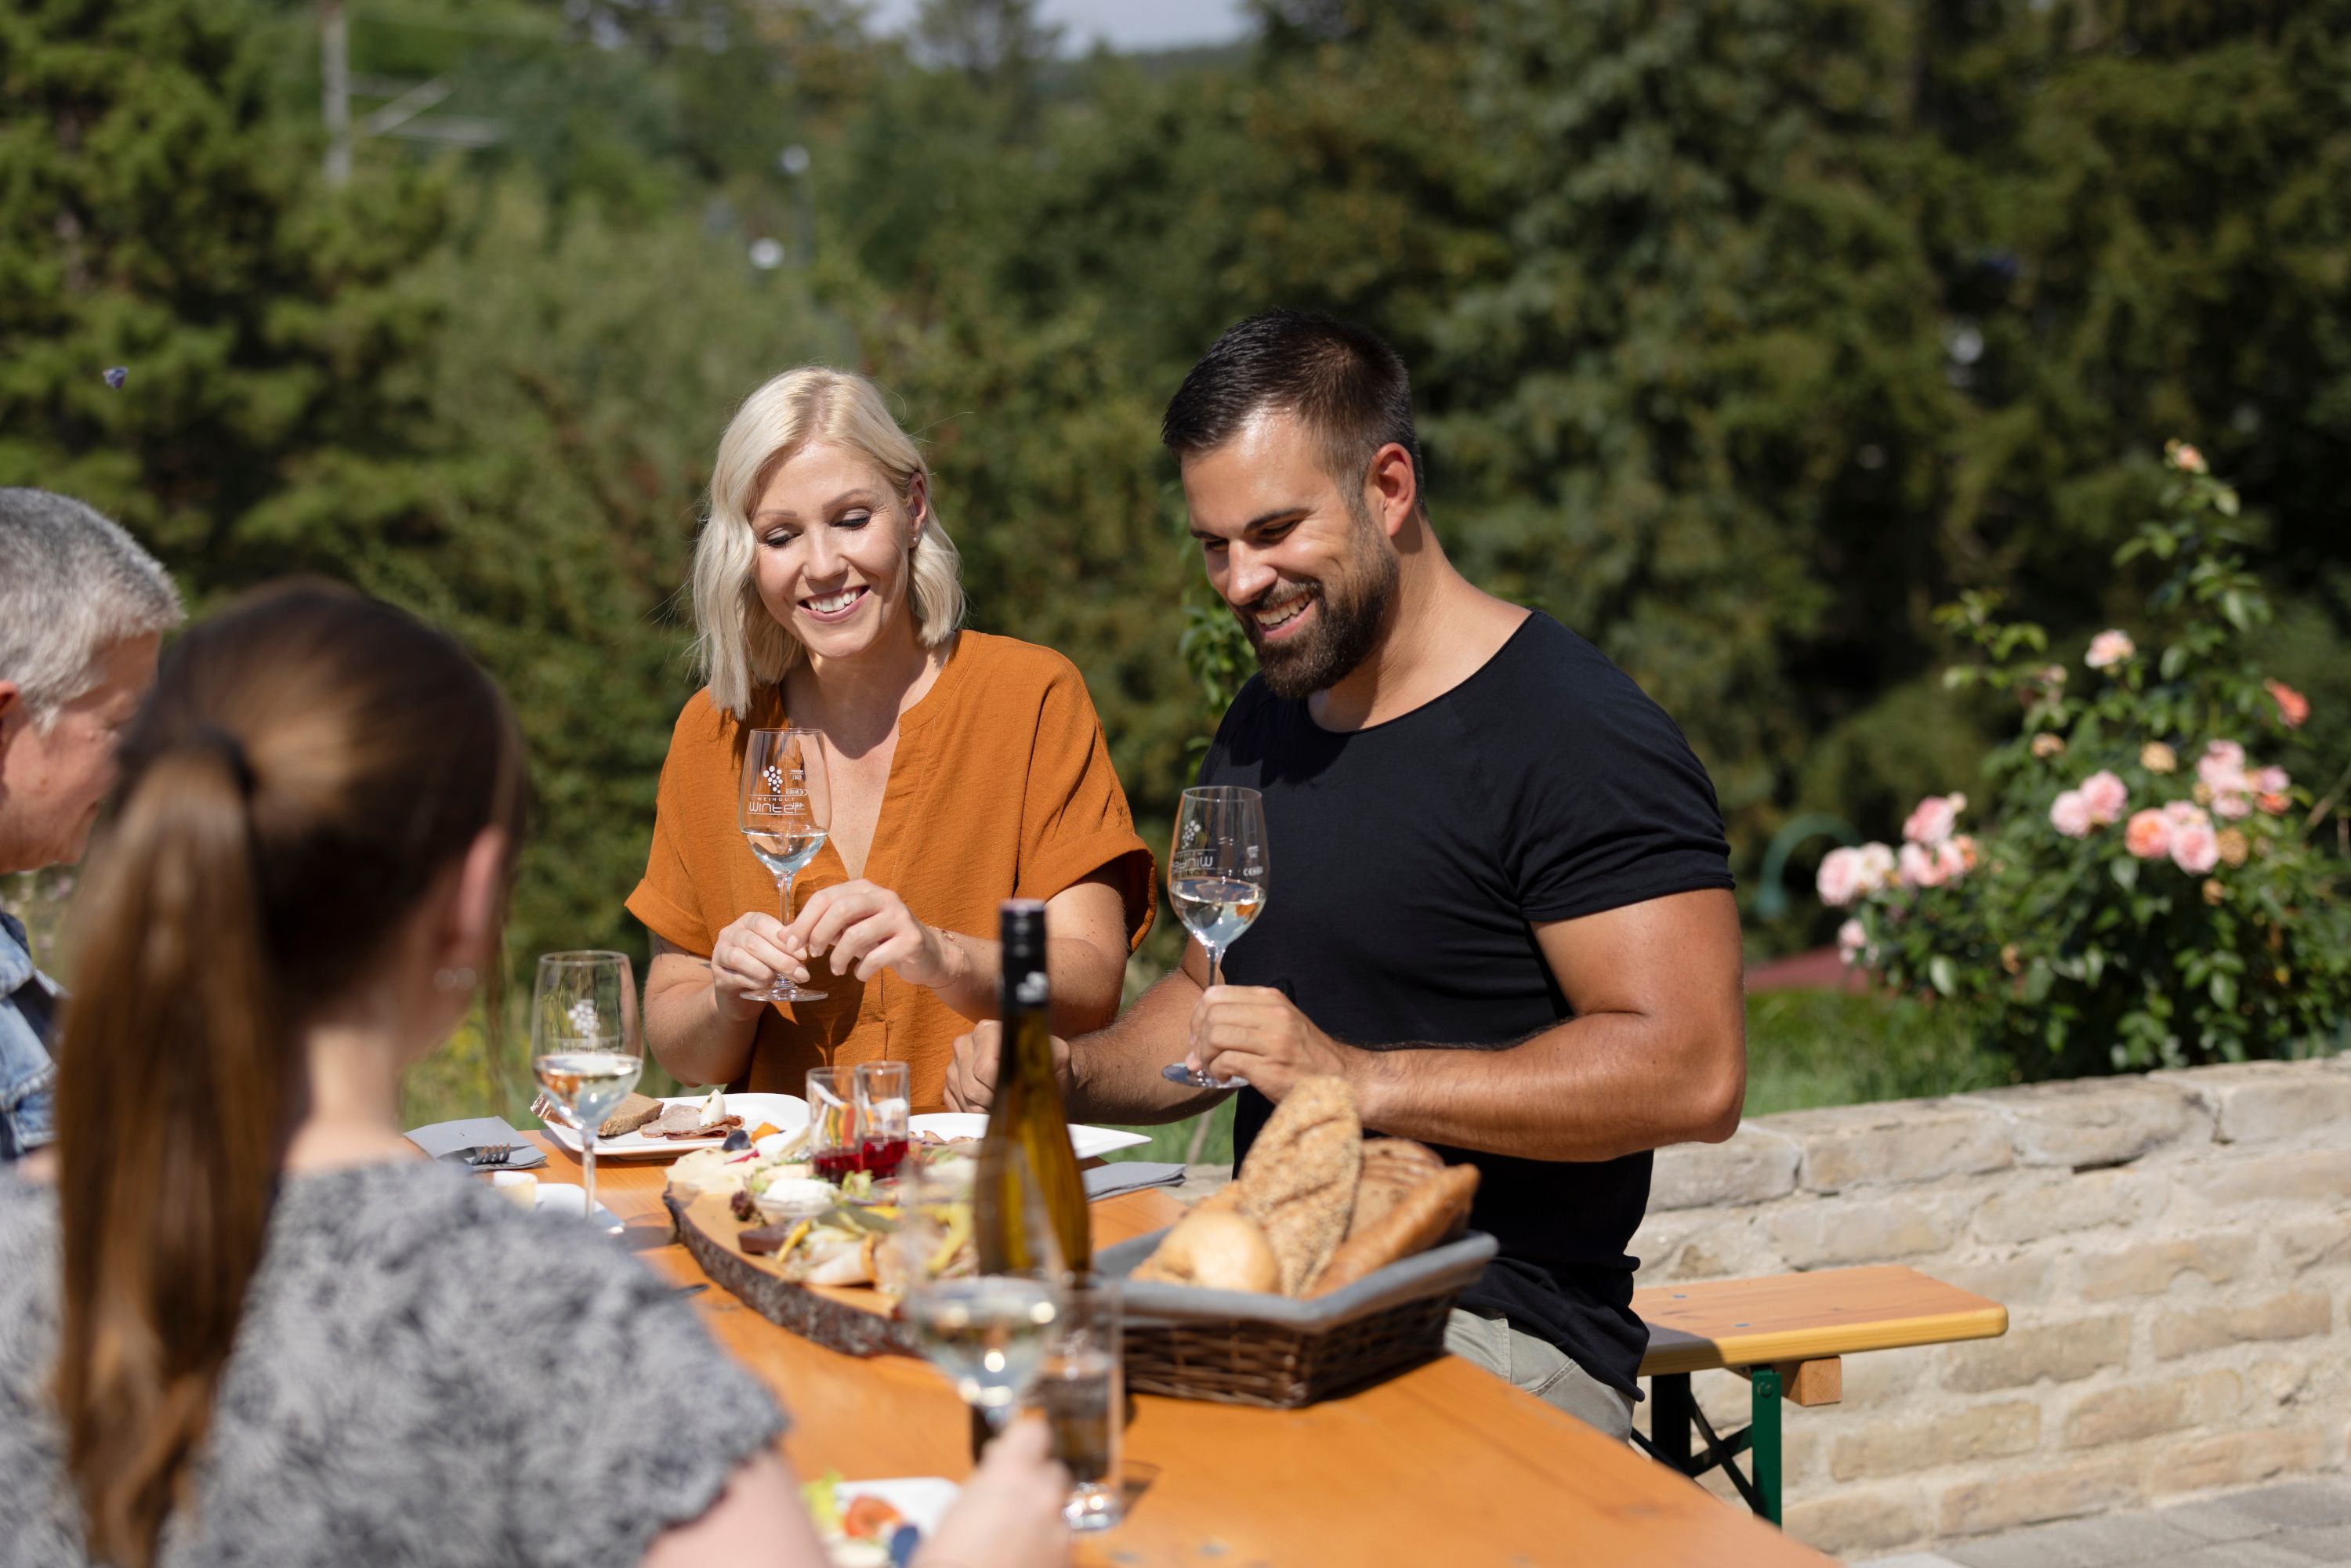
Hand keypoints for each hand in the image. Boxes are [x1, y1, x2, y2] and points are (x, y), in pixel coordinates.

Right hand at [707, 911, 807, 1018]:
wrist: (739, 992)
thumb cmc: (762, 965)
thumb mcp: (775, 951)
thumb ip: (786, 946)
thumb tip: (803, 951)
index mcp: (747, 921)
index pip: (763, 923)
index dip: (783, 939)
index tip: (802, 956)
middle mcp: (730, 933)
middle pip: (754, 942)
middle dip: (780, 959)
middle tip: (799, 973)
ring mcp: (720, 954)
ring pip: (740, 958)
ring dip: (765, 970)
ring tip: (779, 979)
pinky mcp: (717, 976)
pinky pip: (736, 977)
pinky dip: (754, 982)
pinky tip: (766, 985)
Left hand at [787, 879, 959, 988]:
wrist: (928, 954)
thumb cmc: (882, 939)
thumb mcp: (851, 928)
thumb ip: (822, 928)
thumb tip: (784, 937)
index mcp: (864, 889)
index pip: (826, 896)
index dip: (804, 920)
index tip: (791, 943)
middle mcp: (883, 897)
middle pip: (840, 909)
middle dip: (819, 934)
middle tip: (812, 954)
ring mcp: (899, 918)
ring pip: (857, 935)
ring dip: (839, 957)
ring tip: (835, 970)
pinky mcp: (911, 940)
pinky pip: (876, 957)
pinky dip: (861, 970)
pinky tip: (859, 975)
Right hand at [917, 1416, 1071, 1567]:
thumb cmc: (945, 1560)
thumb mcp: (955, 1511)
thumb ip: (986, 1484)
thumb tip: (999, 1469)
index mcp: (1012, 1474)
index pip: (1035, 1431)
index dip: (1026, 1440)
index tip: (1016, 1450)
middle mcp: (1043, 1496)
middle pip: (1053, 1472)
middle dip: (1037, 1484)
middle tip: (1012, 1503)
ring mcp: (1060, 1531)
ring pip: (1059, 1511)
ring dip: (1043, 1520)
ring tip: (1014, 1543)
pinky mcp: (1069, 1559)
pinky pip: (1063, 1544)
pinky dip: (1048, 1549)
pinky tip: (1023, 1562)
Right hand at [946, 1020, 1072, 1111]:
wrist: (1043, 1073)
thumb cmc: (1049, 1066)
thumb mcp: (1057, 1057)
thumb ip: (1048, 1057)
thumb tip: (1030, 1068)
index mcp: (988, 1030)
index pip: (985, 1068)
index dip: (1001, 1088)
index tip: (1017, 1092)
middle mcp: (966, 1043)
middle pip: (972, 1086)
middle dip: (993, 1102)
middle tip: (1012, 1102)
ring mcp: (955, 1064)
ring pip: (964, 1099)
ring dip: (985, 1110)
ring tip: (1004, 1104)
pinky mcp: (950, 1084)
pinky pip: (955, 1106)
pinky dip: (973, 1114)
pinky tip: (990, 1110)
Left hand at [1187, 985, 1359, 1103]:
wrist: (1343, 1080)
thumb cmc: (1305, 1057)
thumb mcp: (1280, 1024)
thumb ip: (1245, 1021)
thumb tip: (1197, 1037)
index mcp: (1272, 999)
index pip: (1216, 994)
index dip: (1198, 1016)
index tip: (1198, 1037)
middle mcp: (1273, 1014)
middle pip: (1212, 1014)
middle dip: (1198, 1038)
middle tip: (1201, 1057)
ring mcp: (1274, 1040)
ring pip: (1216, 1035)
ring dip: (1206, 1056)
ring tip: (1214, 1069)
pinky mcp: (1271, 1067)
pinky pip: (1226, 1061)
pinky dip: (1217, 1071)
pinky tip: (1225, 1077)